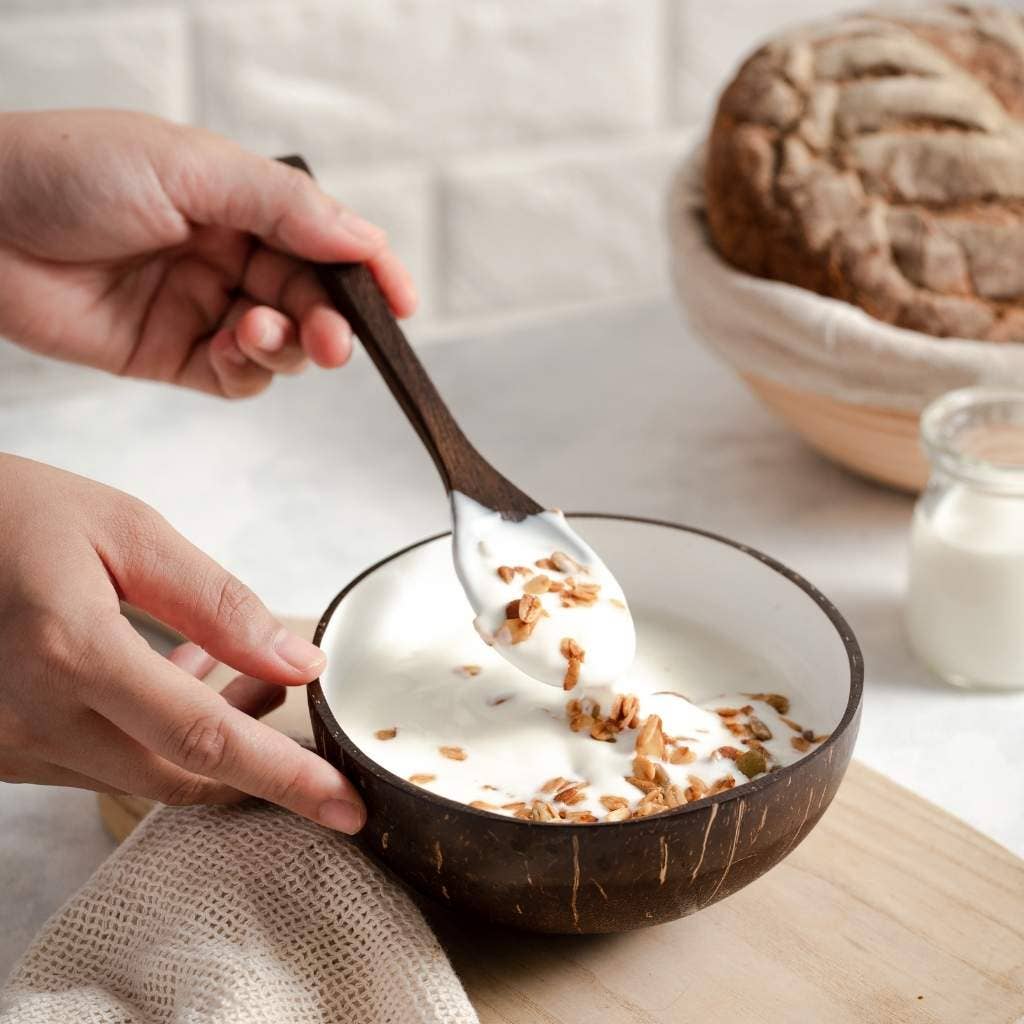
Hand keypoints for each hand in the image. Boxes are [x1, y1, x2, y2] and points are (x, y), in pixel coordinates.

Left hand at [0, 109, 415, 396]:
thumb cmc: (68, 170)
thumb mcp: (191, 167)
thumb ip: (284, 207)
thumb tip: (364, 238)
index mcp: (239, 200)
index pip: (323, 240)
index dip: (367, 270)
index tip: (401, 301)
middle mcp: (229, 254)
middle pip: (310, 299)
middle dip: (330, 321)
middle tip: (335, 339)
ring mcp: (204, 307)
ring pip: (281, 344)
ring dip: (287, 346)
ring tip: (259, 332)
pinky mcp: (175, 355)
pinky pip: (237, 377)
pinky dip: (248, 370)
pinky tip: (232, 348)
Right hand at [0, 454, 364, 833]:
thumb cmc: (15, 513)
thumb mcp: (128, 533)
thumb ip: (217, 604)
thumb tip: (296, 661)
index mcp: (70, 652)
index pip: (204, 739)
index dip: (286, 777)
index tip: (346, 806)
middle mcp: (34, 716)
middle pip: (180, 774)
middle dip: (253, 751)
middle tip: (283, 691)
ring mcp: (9, 744)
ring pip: (143, 774)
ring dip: (204, 737)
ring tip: (230, 667)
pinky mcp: (2, 751)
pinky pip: (101, 764)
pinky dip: (154, 735)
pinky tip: (170, 675)